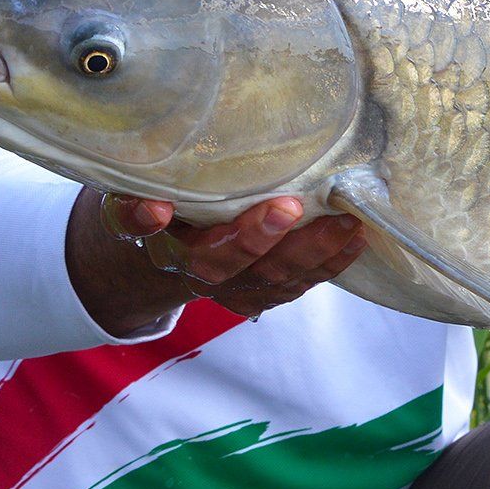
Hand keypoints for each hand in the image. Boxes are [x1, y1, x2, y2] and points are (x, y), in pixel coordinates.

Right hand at [100, 193, 367, 318]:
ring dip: (311, 252)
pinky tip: (354, 239)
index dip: (159, 225)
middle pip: (224, 264)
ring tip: (344, 222)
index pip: (160, 238)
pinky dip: (329, 264)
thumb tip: (153, 205)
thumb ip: (136, 196)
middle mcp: (199, 273)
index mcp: (163, 245)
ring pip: (272, 277)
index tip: (164, 210)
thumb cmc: (159, 208)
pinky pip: (298, 284)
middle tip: (289, 205)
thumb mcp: (135, 196)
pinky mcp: (263, 291)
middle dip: (258, 238)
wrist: (158, 258)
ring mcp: (235, 287)